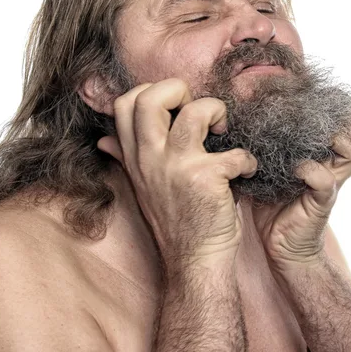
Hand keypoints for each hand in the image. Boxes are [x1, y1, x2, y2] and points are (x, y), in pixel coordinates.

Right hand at [97, 78, 257, 269]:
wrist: (194, 263)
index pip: (123, 103)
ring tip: (224, 130)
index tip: (174, 107)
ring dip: (218, 112)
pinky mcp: (205, 179)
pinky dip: (246, 159)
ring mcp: (176, 167)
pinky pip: (234, 152)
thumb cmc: (176, 220)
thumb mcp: (142, 186)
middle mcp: (150, 158)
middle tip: (196, 108)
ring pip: (195, 112)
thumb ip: (124, 157)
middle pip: (151, 97)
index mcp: (136, 156)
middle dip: (179, 89)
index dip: (151, 91)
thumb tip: (104, 140)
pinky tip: (245, 171)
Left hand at [253, 113, 350, 272]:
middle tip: (314, 118)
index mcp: (329, 150)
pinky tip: (294, 169)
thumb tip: (247, 99)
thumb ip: (273, 135)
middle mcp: (337, 163)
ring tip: (308, 138)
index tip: (314, 99)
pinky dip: (310, 169)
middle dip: (343, 117)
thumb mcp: (275, 159)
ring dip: (334, 138)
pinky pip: (325, 179)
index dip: (343, 104)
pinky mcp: (322, 201)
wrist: (278, 239)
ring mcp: (333, 181)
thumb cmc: (273, 194)